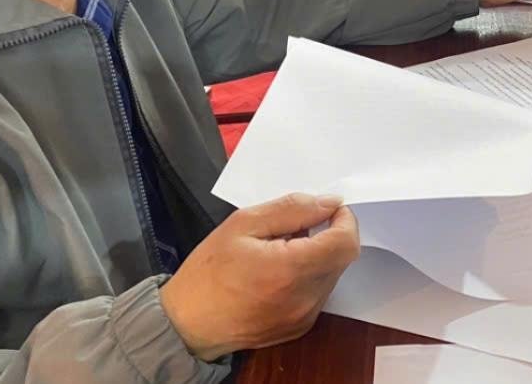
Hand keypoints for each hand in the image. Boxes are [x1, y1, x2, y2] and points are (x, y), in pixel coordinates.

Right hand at [160, 193, 359, 360]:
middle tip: (294, 228)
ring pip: (332, 275)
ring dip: (318, 257)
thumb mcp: (243, 224)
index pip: (345, 242)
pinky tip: (278, 274)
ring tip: (281, 252)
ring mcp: (304, 317)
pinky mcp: (299, 328)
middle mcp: (304, 299)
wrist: (185, 325)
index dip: (344, 220)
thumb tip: (330, 203)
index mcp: (290, 270)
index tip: (328, 210)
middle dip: (327, 236)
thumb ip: (292, 209)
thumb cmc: (208, 272)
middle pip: (341, 258)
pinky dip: (308, 277)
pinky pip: (319, 293)